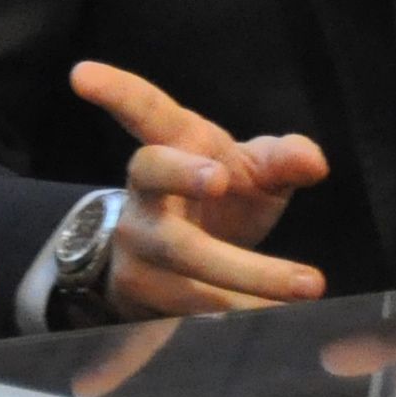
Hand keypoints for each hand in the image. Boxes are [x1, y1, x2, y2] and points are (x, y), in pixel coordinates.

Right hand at [69, 61, 331, 317]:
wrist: (182, 267)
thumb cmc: (223, 200)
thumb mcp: (255, 173)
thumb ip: (283, 161)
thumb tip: (313, 161)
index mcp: (171, 146)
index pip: (142, 111)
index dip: (114, 90)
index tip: (81, 75)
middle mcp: (143, 195)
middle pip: (153, 179)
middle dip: (184, 176)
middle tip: (224, 179)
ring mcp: (134, 247)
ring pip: (180, 257)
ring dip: (245, 275)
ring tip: (304, 288)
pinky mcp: (140, 296)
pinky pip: (184, 307)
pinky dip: (231, 315)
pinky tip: (270, 321)